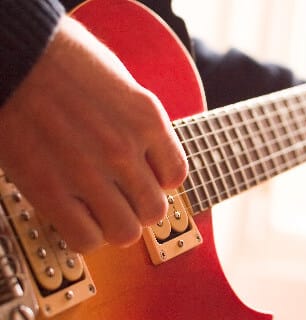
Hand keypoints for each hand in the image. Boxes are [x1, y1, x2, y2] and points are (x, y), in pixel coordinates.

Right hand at [0, 16, 187, 252]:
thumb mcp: (121, 82)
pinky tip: (76, 217)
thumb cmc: (63, 59)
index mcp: (146, 119)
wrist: (15, 54)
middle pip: (154, 210)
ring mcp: (89, 171)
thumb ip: (139, 122)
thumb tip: (146, 153)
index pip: (176, 176)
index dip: (160, 182)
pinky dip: (85, 235)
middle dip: (139, 208)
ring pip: (126, 232)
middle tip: (122, 199)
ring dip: (115, 226)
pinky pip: (86, 238)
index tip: (144, 179)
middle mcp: (124, 148)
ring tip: (99, 212)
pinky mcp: (50, 189)